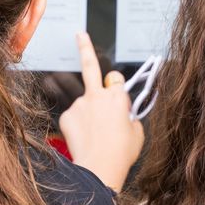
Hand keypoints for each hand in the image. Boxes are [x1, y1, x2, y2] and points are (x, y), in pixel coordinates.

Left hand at [58, 32, 143, 192]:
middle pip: (90, 65)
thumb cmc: (121, 153)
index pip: (116, 79)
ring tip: (95, 134)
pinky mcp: (67, 116)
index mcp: (118, 97)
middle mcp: (97, 96)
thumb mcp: (137, 133)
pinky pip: (74, 117)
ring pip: (84, 103)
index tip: (116, 91)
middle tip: (79, 34)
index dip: (117, 86)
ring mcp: (79, 104)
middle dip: (85, 47)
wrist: (99, 169)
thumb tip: (123, 113)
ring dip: (89, 113)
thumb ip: (129, 116)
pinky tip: (85, 140)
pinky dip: (79, 126)